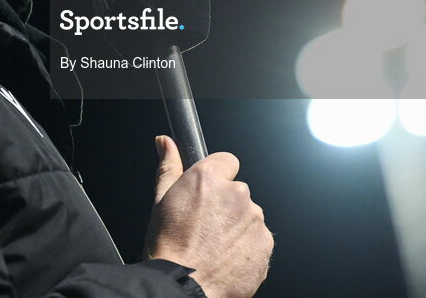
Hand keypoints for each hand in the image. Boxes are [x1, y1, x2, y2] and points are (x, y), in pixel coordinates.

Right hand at [144, 136, 273, 297]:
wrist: (184, 286)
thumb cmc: (169, 247)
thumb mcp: (160, 201)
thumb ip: (168, 166)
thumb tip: (165, 142)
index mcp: (209, 178)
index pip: (227, 161)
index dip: (216, 178)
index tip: (208, 194)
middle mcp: (236, 193)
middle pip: (237, 191)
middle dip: (225, 205)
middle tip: (205, 226)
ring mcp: (254, 219)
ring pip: (249, 215)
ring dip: (237, 226)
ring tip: (214, 246)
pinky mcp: (266, 242)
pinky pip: (258, 238)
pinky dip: (247, 246)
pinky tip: (227, 257)